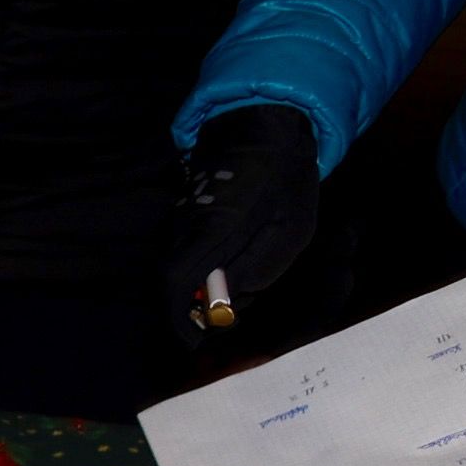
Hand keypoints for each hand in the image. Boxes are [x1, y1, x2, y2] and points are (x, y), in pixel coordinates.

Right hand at [166, 103, 319, 342]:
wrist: (265, 125)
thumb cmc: (286, 179)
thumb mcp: (291, 231)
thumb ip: (256, 272)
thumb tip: (223, 308)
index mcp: (214, 227)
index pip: (175, 282)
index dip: (178, 318)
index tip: (192, 341)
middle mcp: (185, 224)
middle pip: (174, 283)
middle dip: (196, 307)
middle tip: (230, 311)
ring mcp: (179, 217)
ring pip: (180, 269)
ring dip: (203, 285)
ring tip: (241, 278)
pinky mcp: (182, 214)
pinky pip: (185, 253)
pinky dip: (203, 268)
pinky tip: (234, 257)